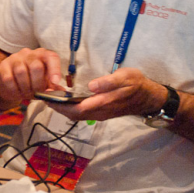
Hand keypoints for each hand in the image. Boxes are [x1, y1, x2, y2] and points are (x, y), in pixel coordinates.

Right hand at [0, 47, 63, 103]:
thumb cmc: (32, 82)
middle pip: (36, 66)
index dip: (55, 69)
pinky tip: (17, 92)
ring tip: (26, 93)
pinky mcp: (3, 65)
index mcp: (43, 55)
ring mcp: (15, 58)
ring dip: (25, 88)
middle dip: (37, 84)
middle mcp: (29, 53)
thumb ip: (54, 88)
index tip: (55, 82)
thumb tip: (61, 93)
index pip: (51, 57)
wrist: (11, 84)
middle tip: (35, 93)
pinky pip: (9, 79)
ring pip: (21, 72)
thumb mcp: (45, 85)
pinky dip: (14, 90)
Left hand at [47, 67, 167, 121]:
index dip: (60, 105)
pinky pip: (83, 113)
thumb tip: (91, 86)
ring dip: (63, 108)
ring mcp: (101, 114)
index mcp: (103, 103)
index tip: (47, 98)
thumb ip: (108, 82)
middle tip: (43, 97)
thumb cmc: (137, 84)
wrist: (149, 97)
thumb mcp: (125, 77)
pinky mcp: (102, 112)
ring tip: (51, 97)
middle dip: (57, 107)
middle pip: (73, 114)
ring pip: (77, 115)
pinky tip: (66, 99)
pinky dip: (71, 108)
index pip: (76, 109)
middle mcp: (100, 112)